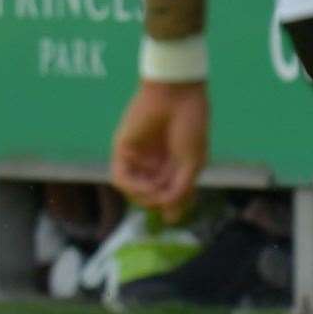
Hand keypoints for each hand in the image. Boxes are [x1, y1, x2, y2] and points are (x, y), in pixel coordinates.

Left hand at [110, 79, 208, 222]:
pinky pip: (121, 179)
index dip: (173, 207)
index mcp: (173, 165)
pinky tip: (147, 187)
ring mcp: (138, 158)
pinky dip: (133, 189)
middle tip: (169, 198)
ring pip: (134, 192)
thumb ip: (180, 191)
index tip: (179, 210)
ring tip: (158, 192)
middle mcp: (154, 164)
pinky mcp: (123, 150)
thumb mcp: (192, 164)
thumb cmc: (190, 124)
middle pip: (152, 197)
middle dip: (161, 202)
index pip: (169, 196)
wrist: (177, 95)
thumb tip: (171, 218)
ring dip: (146, 199)